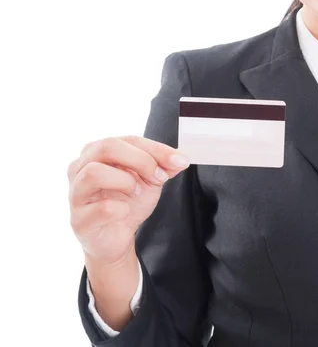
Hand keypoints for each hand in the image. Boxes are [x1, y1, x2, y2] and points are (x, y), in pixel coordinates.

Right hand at [68, 136, 189, 265]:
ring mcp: (75, 193)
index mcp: (97, 151)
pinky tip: (124, 212)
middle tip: (158, 177)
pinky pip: (101, 208)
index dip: (157, 149)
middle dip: (141, 160)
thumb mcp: (150, 180)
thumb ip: (164, 166)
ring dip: (125, 181)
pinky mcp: (78, 220)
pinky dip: (121, 209)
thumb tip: (181, 158)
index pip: (129, 139)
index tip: (179, 161)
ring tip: (136, 192)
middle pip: (107, 147)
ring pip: (94, 172)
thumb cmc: (128, 203)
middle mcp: (80, 167)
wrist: (116, 238)